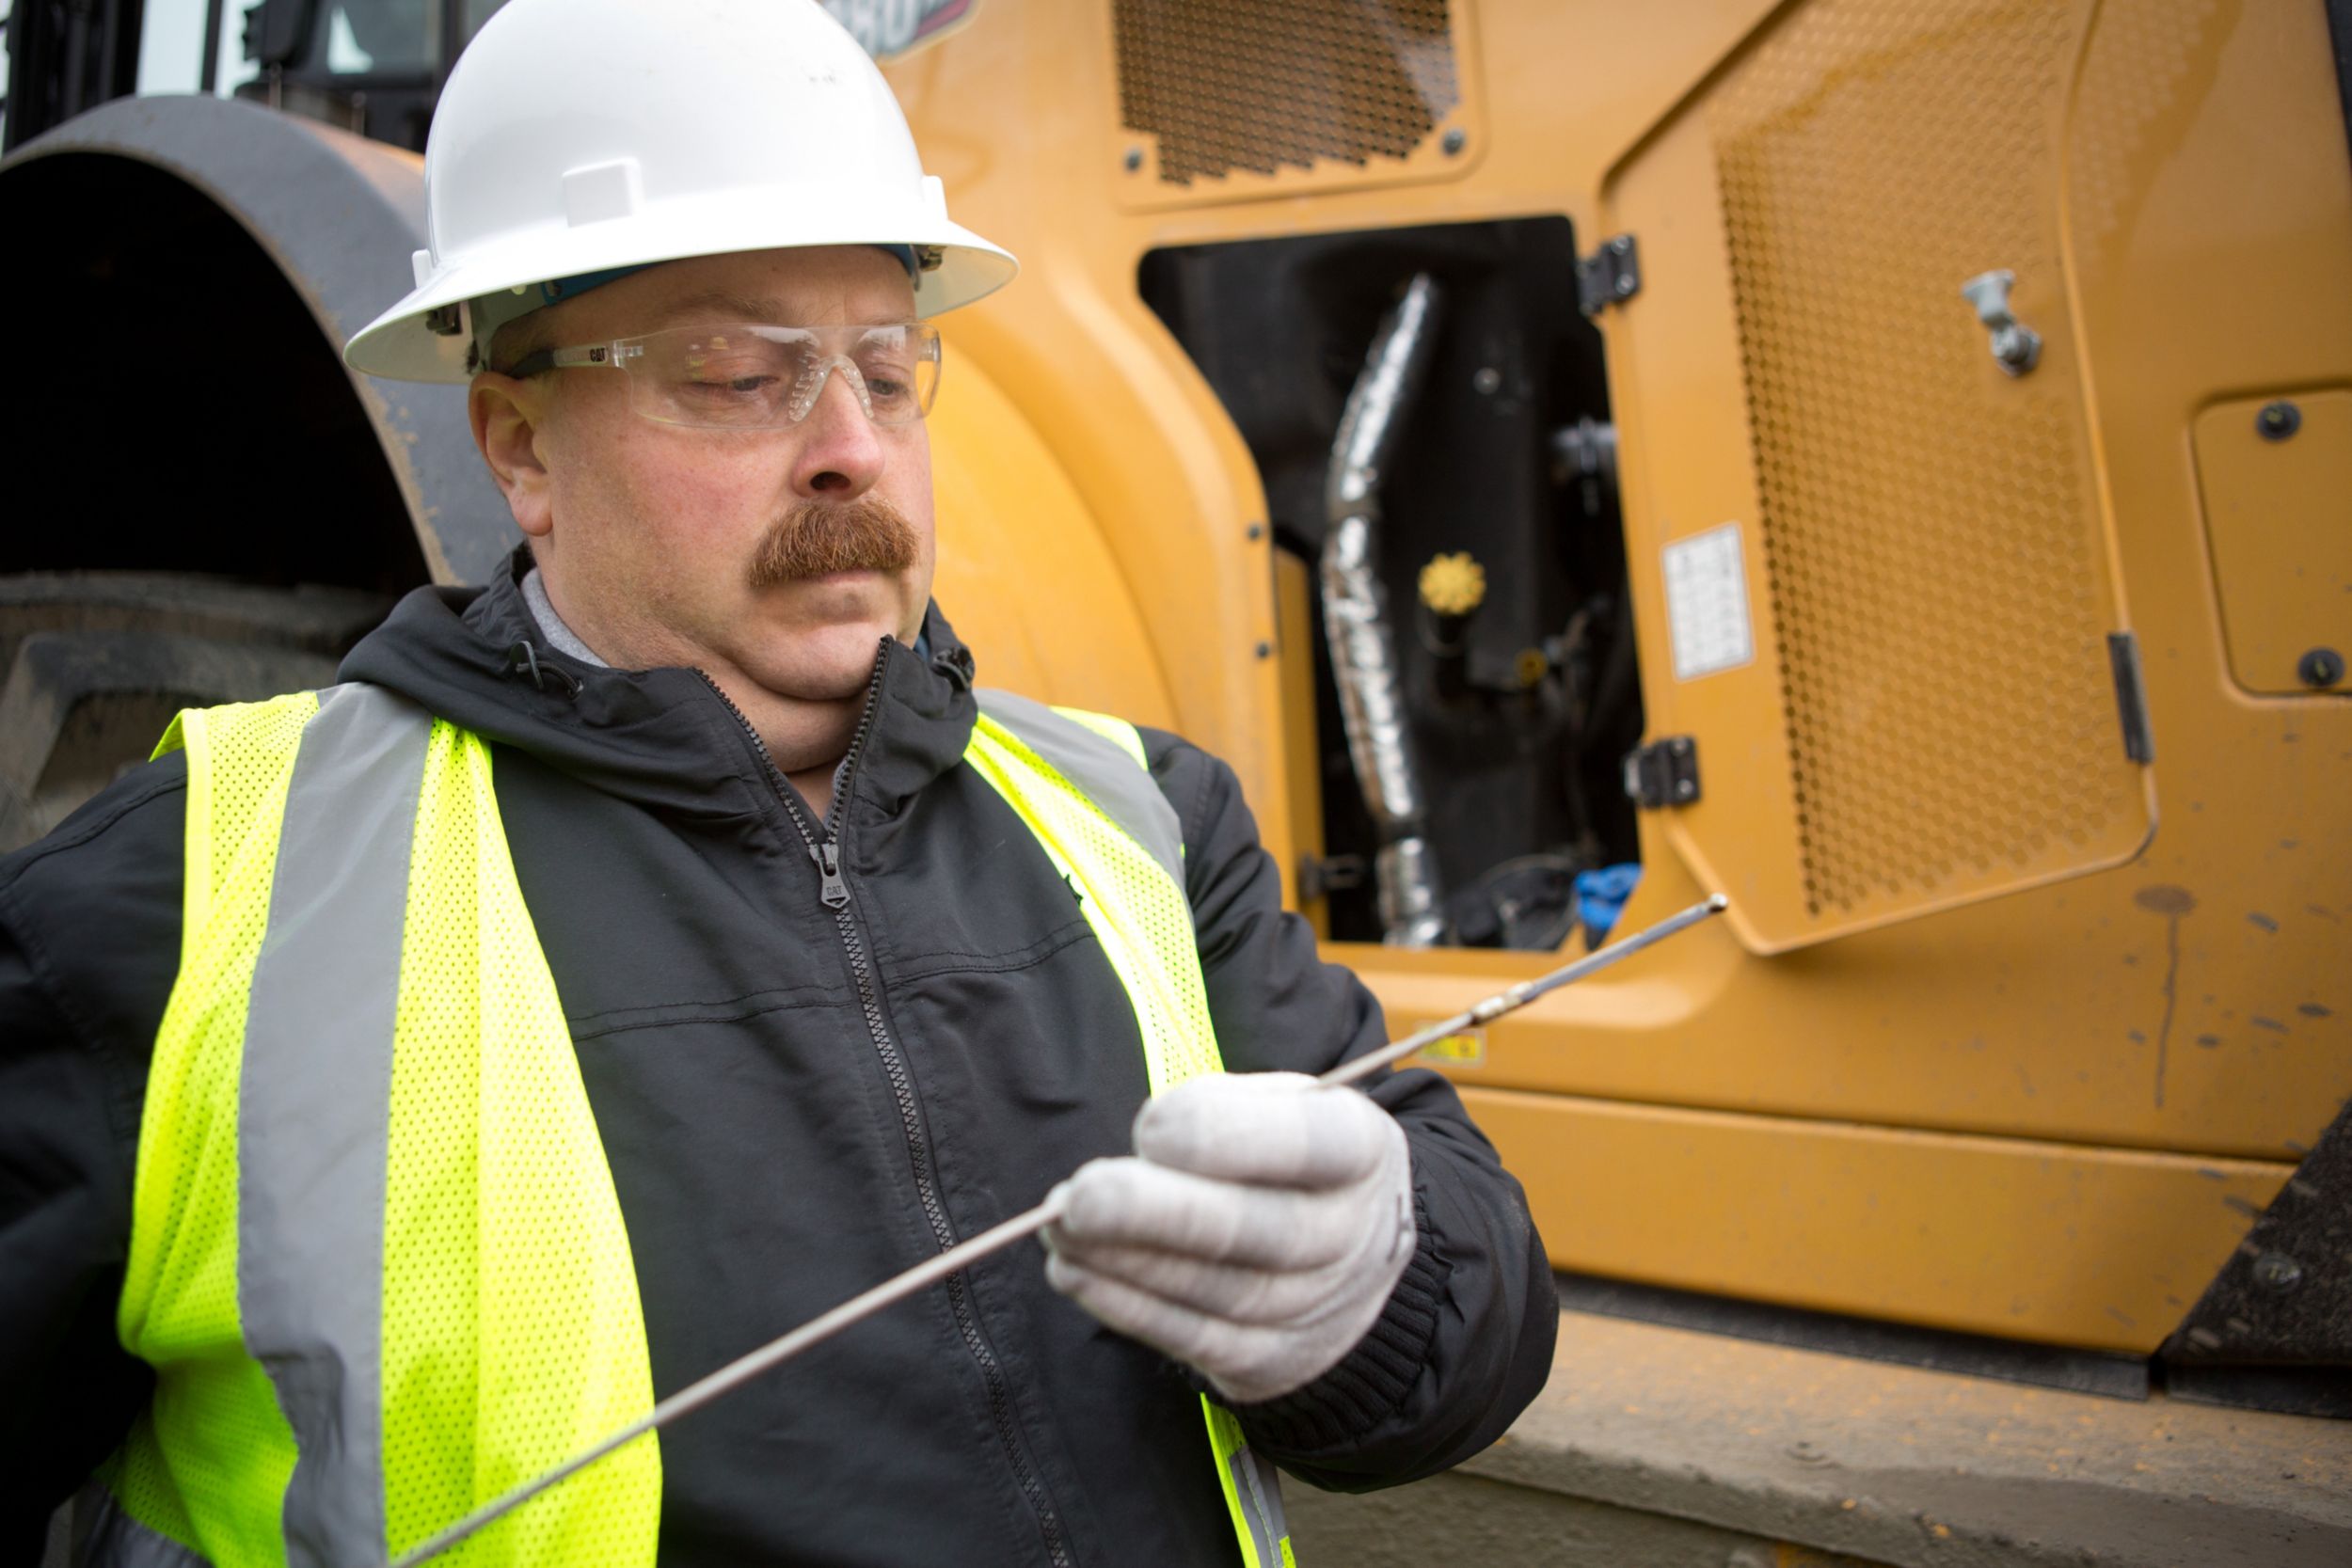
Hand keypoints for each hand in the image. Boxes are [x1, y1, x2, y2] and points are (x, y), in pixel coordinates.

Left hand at [1042, 1071, 1415, 1405]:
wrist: (1354, 1259)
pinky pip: (1189, 1337)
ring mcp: (1312, 1306)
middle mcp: (1348, 1234)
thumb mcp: (1284, 1105)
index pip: (1303, 1142)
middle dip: (1156, 1214)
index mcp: (1360, 1148)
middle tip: (1080, 1196)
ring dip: (1120, 1260)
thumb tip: (1148, 1147)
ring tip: (1058, 1224)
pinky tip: (1074, 1270)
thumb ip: (1220, 1111)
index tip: (1151, 1128)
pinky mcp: (1269, 1359)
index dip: (1221, 1136)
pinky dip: (1122, 1305)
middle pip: (1253, 1231)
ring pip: (1209, 1289)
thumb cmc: (1292, 1159)